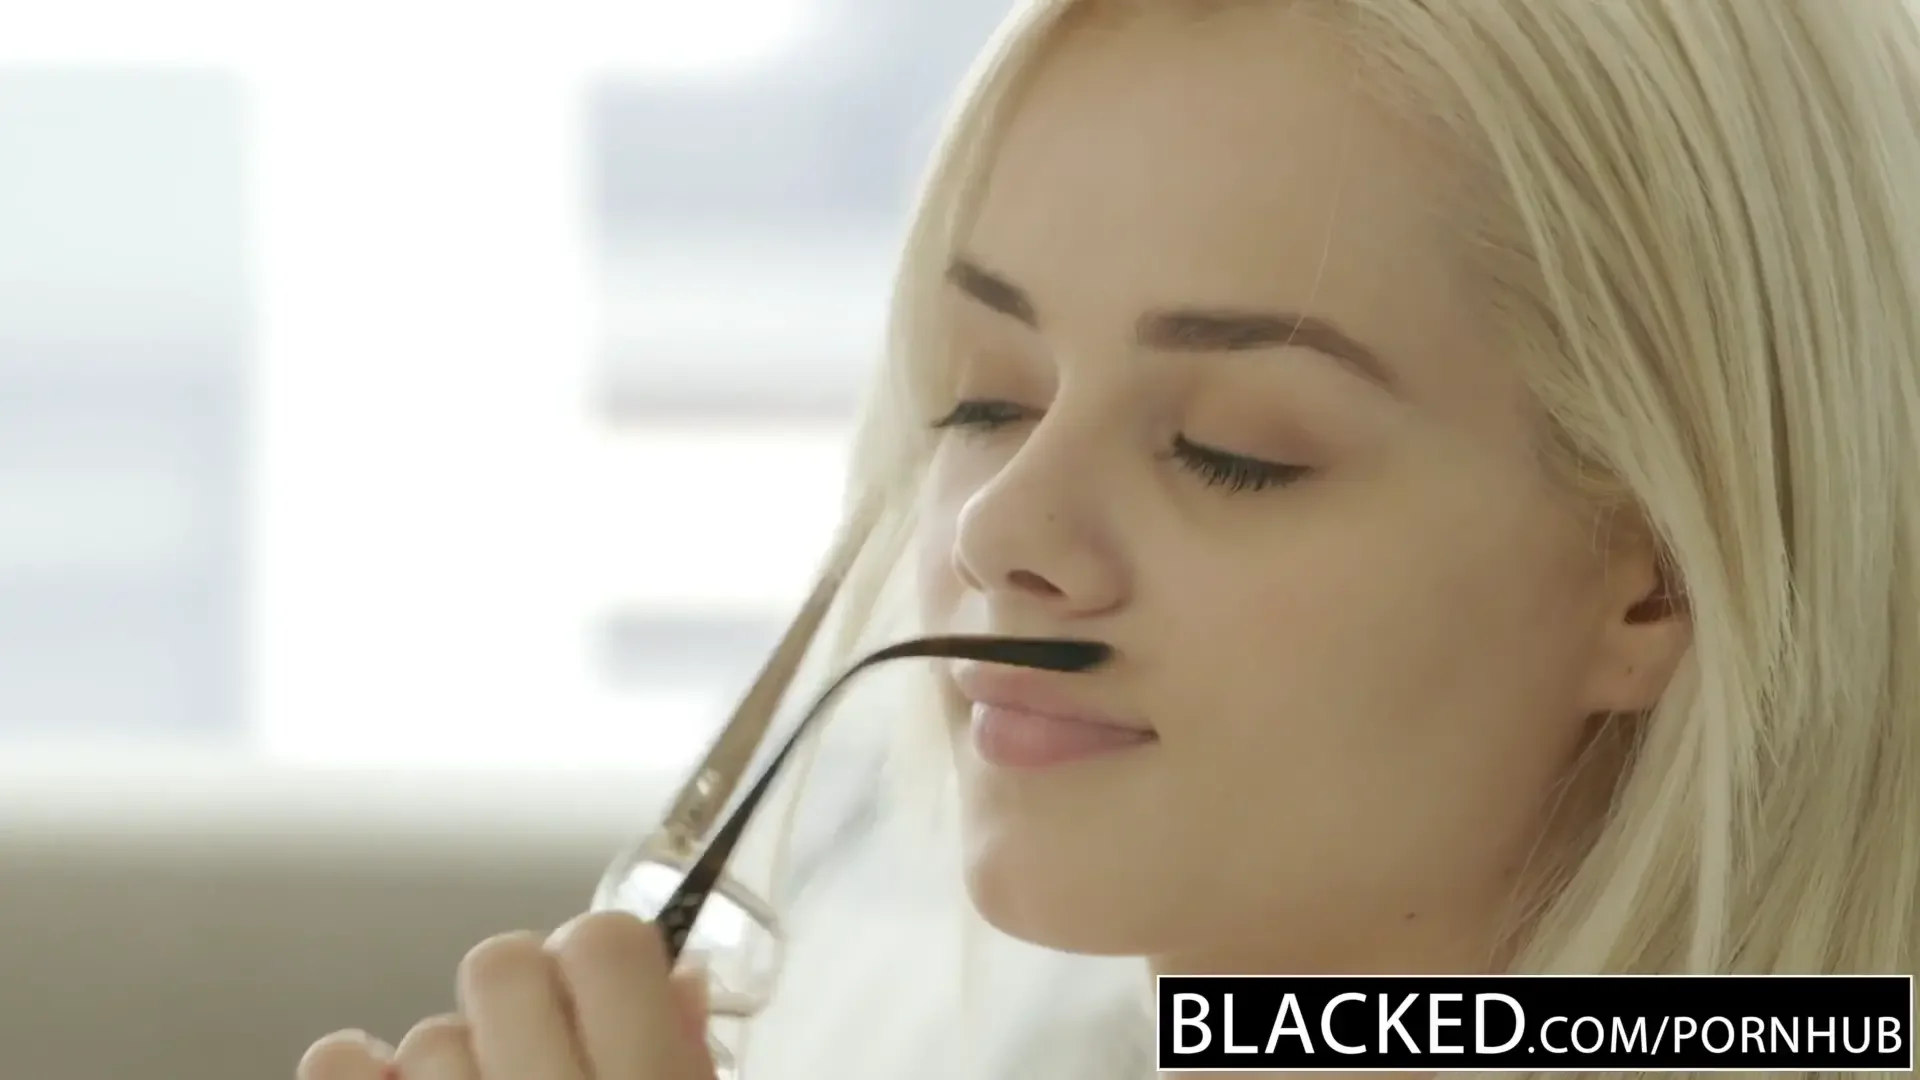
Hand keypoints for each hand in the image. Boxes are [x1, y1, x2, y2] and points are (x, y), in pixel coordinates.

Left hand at [298, 911, 717, 1079]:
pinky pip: (336, 1061)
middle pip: (503, 961)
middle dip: (521, 1003)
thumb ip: (689, 1060)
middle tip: (545, 1055)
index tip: (607, 990)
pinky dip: (360, 1072)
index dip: (604, 959)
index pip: (605, 940)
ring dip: (456, 1068)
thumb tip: (681, 983)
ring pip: (429, 1029)